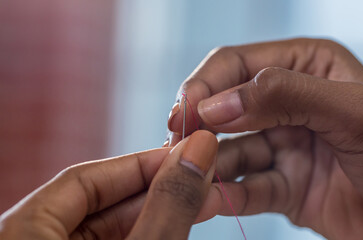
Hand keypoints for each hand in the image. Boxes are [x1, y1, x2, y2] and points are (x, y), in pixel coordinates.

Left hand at [0, 130, 217, 239]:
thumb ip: (167, 205)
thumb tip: (200, 149)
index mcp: (20, 235)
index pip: (82, 179)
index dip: (140, 163)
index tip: (185, 153)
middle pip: (98, 203)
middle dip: (157, 189)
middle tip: (201, 177)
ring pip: (108, 227)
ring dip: (157, 212)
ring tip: (200, 200)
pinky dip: (145, 232)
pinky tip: (176, 221)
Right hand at [167, 39, 362, 238]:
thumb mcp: (354, 112)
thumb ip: (284, 95)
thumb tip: (217, 104)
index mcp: (307, 66)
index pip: (238, 64)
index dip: (207, 85)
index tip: (186, 113)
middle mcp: (290, 102)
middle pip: (226, 107)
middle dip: (200, 126)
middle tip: (176, 144)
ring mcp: (284, 145)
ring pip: (231, 151)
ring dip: (209, 165)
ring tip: (190, 181)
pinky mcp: (283, 185)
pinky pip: (245, 188)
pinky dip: (226, 195)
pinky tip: (212, 202)